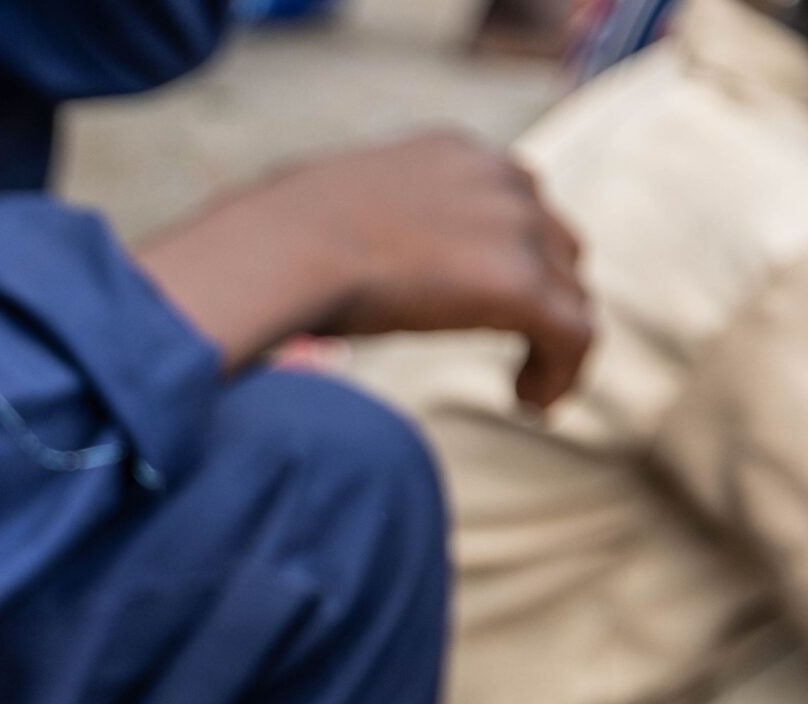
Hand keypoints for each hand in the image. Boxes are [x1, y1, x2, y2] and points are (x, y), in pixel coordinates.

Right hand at [138, 132, 591, 408]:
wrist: (280, 250)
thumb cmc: (273, 241)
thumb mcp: (322, 212)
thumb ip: (345, 227)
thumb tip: (294, 260)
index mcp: (454, 155)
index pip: (515, 198)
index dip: (511, 253)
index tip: (482, 300)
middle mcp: (501, 179)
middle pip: (557, 244)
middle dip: (543, 296)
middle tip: (520, 346)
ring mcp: (518, 230)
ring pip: (571, 294)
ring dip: (554, 341)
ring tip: (528, 388)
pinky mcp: (522, 287)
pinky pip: (574, 335)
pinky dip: (564, 373)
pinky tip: (532, 404)